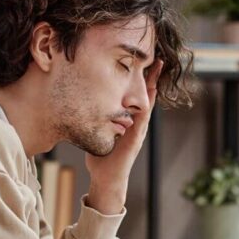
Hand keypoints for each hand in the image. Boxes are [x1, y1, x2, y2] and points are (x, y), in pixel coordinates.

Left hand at [85, 60, 163, 213]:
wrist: (106, 179)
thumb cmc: (101, 158)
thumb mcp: (98, 133)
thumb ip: (96, 121)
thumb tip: (82, 106)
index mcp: (128, 122)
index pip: (136, 97)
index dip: (140, 80)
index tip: (141, 63)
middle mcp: (137, 124)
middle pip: (146, 96)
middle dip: (152, 78)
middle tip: (157, 59)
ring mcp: (138, 131)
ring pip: (148, 104)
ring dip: (153, 86)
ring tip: (157, 70)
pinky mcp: (136, 139)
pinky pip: (143, 118)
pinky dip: (146, 105)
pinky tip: (149, 93)